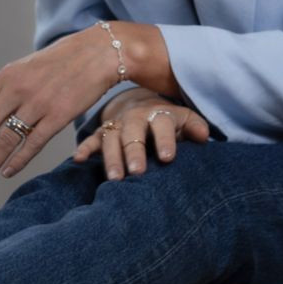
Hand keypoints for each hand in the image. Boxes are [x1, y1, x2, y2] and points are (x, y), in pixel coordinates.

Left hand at [0, 27, 118, 188]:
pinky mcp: (59, 116)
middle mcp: (17, 90)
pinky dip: (17, 161)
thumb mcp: (27, 66)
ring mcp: (38, 103)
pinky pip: (32, 144)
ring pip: (4, 141)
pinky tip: (7, 173)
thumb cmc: (63, 60)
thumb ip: (7, 87)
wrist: (99, 53)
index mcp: (6, 76)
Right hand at [71, 87, 209, 178]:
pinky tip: (78, 159)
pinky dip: (85, 148)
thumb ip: (195, 127)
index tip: (168, 158)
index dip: (165, 140)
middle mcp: (135, 119)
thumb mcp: (184, 118)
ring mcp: (117, 125)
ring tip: (114, 178)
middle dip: (135, 152)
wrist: (140, 105)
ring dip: (112, 158)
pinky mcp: (102, 132)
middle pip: (133, 134)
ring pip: (112, 140)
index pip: (162, 125)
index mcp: (158, 114)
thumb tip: (204, 136)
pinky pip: (92, 139)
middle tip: (137, 172)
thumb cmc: (166, 120)